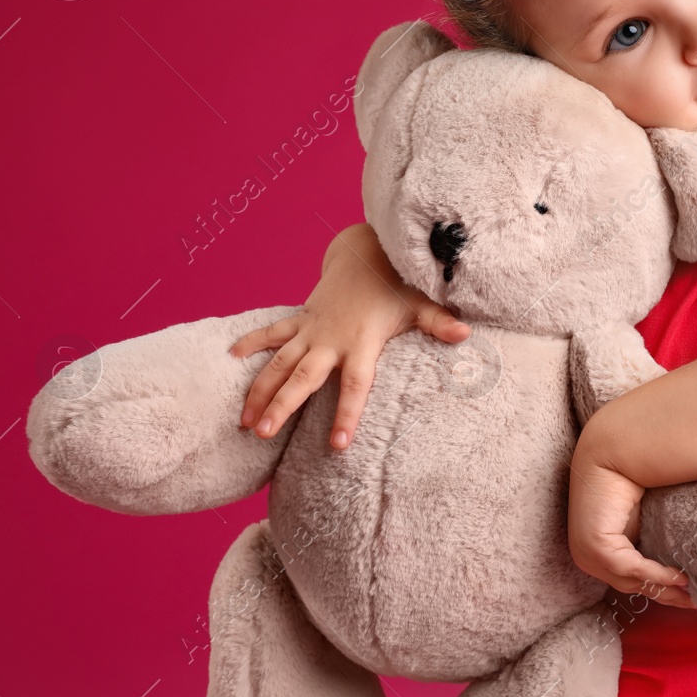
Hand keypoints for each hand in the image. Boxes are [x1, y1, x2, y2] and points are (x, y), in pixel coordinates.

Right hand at [229, 223, 469, 449]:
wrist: (367, 252)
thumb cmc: (398, 284)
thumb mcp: (421, 304)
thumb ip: (439, 323)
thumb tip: (466, 335)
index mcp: (362, 342)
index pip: (356, 384)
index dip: (347, 413)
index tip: (338, 444)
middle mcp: (331, 339)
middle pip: (303, 377)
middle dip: (282, 405)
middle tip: (262, 432)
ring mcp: (311, 328)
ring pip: (278, 362)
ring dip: (259, 389)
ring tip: (243, 421)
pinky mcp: (300, 319)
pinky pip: (270, 333)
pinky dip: (250, 344)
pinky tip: (229, 360)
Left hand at [568, 442, 694, 609]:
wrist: (613, 453)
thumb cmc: (632, 481)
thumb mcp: (647, 520)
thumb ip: (656, 542)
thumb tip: (688, 565)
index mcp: (600, 553)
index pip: (632, 580)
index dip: (661, 591)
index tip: (689, 599)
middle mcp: (589, 558)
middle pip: (633, 586)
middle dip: (666, 597)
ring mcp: (588, 554)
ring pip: (631, 582)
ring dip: (663, 590)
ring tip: (692, 594)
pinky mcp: (594, 546)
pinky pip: (629, 568)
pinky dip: (655, 574)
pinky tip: (679, 577)